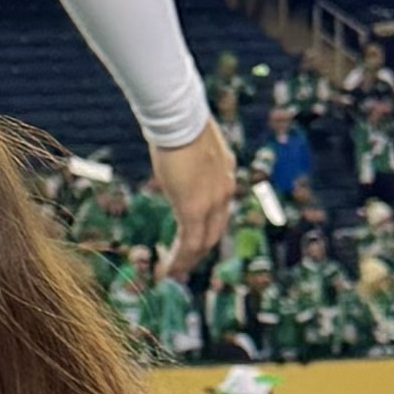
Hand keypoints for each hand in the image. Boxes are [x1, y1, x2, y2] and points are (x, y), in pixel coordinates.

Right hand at [157, 126, 240, 271]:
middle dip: (198, 251)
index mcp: (226, 174)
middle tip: (184, 266)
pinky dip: (179, 260)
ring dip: (187, 261)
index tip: (193, 238)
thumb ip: (191, 155)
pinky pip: (189, 243)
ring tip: (172, 275)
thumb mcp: (192, 140)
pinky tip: (167, 271)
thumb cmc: (180, 121)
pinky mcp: (194, 209)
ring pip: (203, 242)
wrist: (180, 118)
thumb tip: (178, 153)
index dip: (205, 227)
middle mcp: (225, 191)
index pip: (219, 209)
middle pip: (214, 231)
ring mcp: (212, 202)